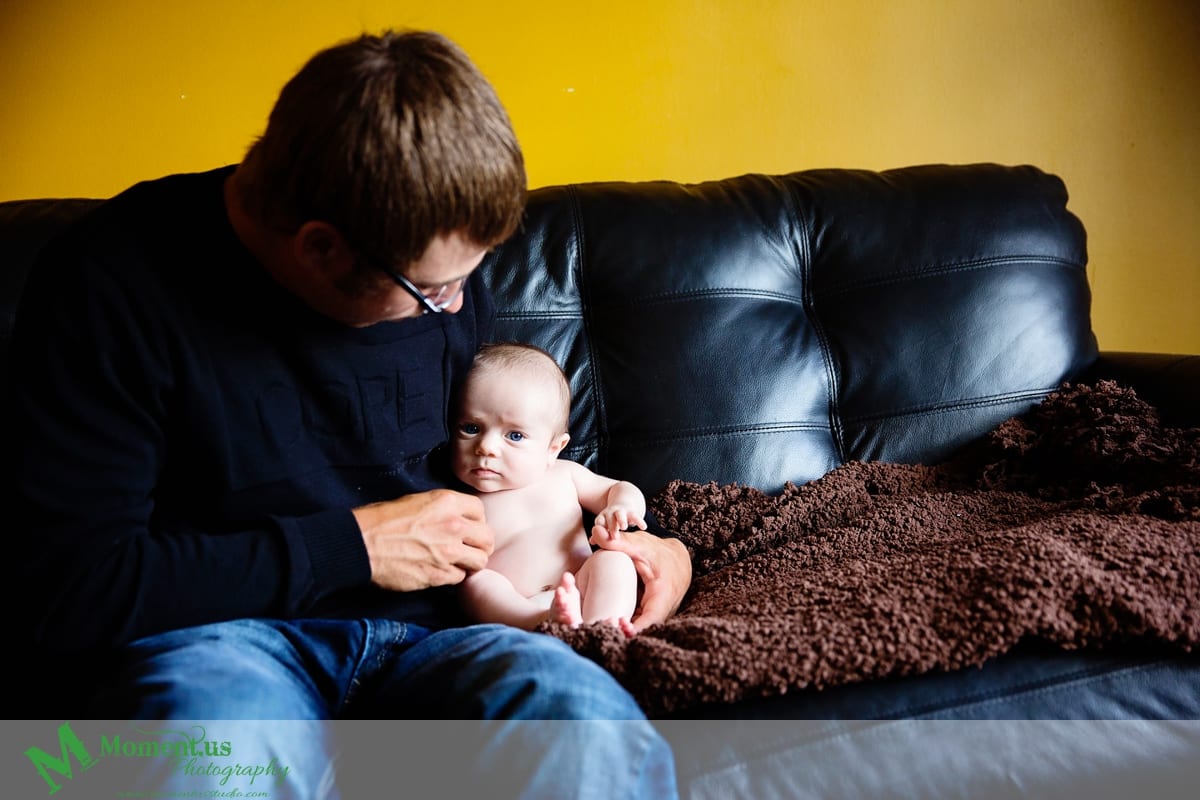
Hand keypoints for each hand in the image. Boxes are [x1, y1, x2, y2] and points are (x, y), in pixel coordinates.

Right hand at [353, 489, 493, 591]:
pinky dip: (453, 576)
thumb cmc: (382, 520)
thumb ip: (443, 509)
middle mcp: (453, 526)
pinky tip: (441, 571)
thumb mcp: (417, 501)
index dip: (476, 520)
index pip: (480, 511)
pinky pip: (459, 578)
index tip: (469, 527)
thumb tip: (456, 518)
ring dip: (471, 562)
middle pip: (488, 538)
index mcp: (447, 502)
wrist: (362, 544)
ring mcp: (448, 552)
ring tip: (459, 562)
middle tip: (471, 548)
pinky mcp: (439, 574)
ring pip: (479, 561)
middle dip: (481, 544)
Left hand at [590, 529, 691, 631]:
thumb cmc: (660, 552)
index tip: (620, 627)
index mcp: (663, 594)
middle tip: (603, 631)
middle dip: (624, 633)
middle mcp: (662, 610)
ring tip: (601, 631)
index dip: (636, 628)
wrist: (678, 559)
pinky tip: (607, 625)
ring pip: (640, 628)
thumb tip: (597, 532)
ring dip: (623, 632)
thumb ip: (619, 541)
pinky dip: (625, 625)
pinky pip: (638, 623)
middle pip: (643, 628)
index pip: (651, 619)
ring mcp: (657, 614)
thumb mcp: (641, 546)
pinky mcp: (650, 615)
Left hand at [591, 505, 646, 544]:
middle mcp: (610, 513)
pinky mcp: (631, 511)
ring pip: (620, 515)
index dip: (599, 529)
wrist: (622, 504)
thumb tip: (592, 541)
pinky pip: (635, 516)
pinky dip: (639, 521)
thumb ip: (599, 534)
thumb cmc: (611, 520)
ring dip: (621, 520)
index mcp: (603, 518)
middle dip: (611, 527)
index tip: (600, 538)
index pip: (599, 522)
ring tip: (624, 527)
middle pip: (609, 519)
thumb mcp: (604, 525)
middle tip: (614, 538)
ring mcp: (621, 511)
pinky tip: (643, 527)